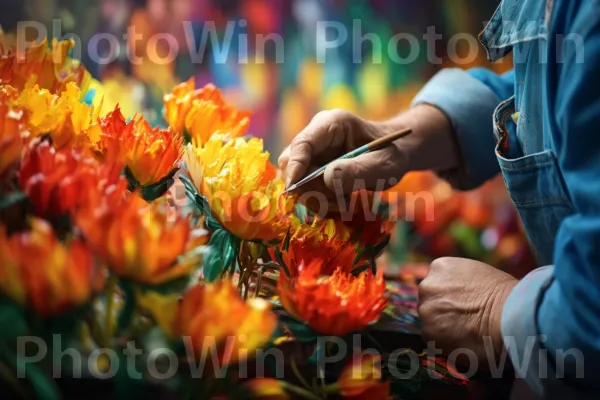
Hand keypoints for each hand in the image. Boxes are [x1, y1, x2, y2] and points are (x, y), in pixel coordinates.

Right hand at [278, 105, 458, 211]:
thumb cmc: (391, 154)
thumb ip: (358, 171)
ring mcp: (312, 153)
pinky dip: (322, 201)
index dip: (296, 168)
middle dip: (312, 189)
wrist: (396, 155)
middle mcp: (316, 137)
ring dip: (319, 198)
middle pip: (293, 165)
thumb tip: (327, 178)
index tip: (296, 189)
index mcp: (331, 123)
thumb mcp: (383, 164)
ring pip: (298, 181)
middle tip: (339, 200)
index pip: (302, 144)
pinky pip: (305, 190)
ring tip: (346, 200)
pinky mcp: (312, 169)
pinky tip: (342, 200)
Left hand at [418, 257, 517, 367]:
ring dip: (444, 329)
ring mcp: (426, 310)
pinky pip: (435, 341)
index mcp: (440, 267)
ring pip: (431, 322)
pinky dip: (448, 345)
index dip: (450, 297)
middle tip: (466, 322)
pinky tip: (466, 343)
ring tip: (469, 334)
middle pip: (430, 303)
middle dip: (444, 312)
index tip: (463, 306)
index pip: (436, 284)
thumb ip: (461, 283)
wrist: (510, 316)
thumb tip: (460, 296)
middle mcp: (427, 286)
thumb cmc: (506, 296)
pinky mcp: (428, 333)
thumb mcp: (480, 274)